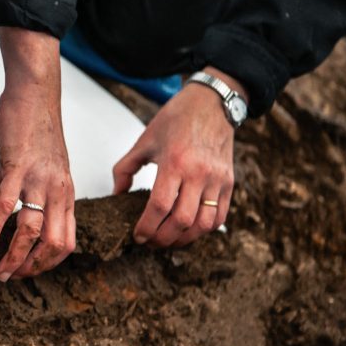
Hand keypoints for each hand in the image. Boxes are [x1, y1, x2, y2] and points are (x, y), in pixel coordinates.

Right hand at [0, 27, 75, 280]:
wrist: (35, 95)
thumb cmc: (34, 128)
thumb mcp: (37, 167)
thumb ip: (18, 194)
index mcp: (64, 193)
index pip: (65, 241)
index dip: (47, 262)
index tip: (28, 271)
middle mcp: (57, 191)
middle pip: (53, 243)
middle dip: (32, 267)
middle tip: (11, 277)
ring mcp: (38, 180)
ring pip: (31, 230)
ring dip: (15, 255)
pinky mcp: (18, 167)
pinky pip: (7, 205)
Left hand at [113, 67, 241, 246]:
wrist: (212, 104)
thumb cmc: (176, 119)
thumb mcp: (144, 141)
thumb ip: (125, 169)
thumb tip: (116, 194)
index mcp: (174, 163)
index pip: (160, 206)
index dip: (147, 227)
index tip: (138, 235)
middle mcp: (199, 173)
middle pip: (182, 221)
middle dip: (162, 238)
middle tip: (149, 242)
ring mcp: (217, 180)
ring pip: (204, 224)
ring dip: (184, 239)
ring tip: (168, 239)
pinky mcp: (229, 182)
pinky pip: (220, 216)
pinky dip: (204, 230)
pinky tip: (189, 230)